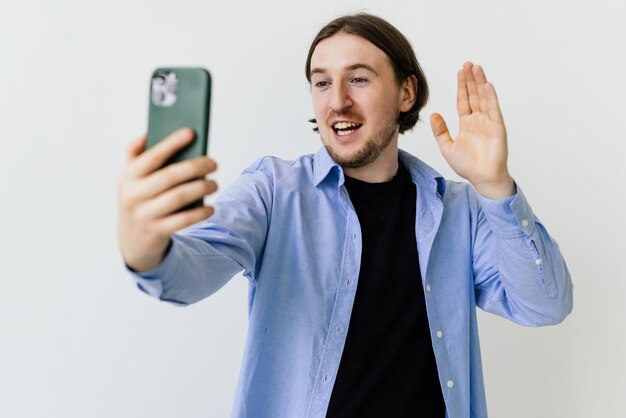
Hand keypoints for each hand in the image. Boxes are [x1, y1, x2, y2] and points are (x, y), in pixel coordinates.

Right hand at [116, 128, 217, 271]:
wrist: (132, 241)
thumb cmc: (139, 200)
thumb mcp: (131, 179)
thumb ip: (136, 155)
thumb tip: (147, 133)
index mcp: (127, 177)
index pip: (151, 156)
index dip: (171, 143)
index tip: (191, 132)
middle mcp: (133, 195)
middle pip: (169, 176)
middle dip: (195, 167)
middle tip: (214, 164)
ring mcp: (144, 215)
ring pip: (178, 197)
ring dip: (201, 189)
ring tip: (214, 184)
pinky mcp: (156, 232)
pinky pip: (183, 220)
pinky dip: (200, 213)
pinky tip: (211, 208)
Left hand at [430, 62, 513, 198]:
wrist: (482, 177)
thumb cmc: (467, 165)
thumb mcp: (447, 147)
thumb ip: (440, 131)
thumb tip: (433, 115)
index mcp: (467, 123)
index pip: (463, 100)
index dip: (462, 86)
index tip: (460, 72)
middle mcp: (478, 120)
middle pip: (474, 95)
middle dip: (471, 79)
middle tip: (468, 64)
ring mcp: (489, 122)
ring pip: (484, 98)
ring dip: (481, 83)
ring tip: (477, 68)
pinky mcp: (497, 128)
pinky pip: (493, 110)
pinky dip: (491, 97)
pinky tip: (487, 85)